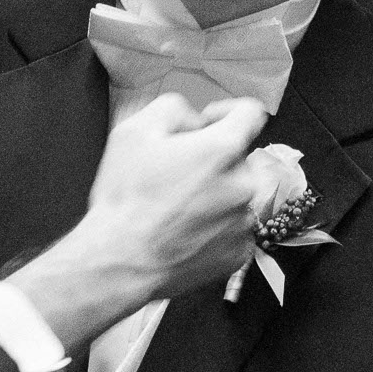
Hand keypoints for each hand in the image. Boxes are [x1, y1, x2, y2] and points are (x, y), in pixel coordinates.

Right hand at [8, 93, 268, 352]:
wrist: (121, 262)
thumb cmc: (125, 197)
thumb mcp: (134, 131)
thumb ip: (173, 109)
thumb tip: (195, 120)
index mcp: (223, 149)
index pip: (251, 113)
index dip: (227, 111)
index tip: (206, 123)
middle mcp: (244, 185)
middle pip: (239, 157)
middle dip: (213, 158)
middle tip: (176, 173)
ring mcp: (244, 223)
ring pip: (236, 195)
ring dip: (214, 194)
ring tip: (175, 208)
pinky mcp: (238, 254)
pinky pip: (233, 229)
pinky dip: (214, 227)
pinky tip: (183, 231)